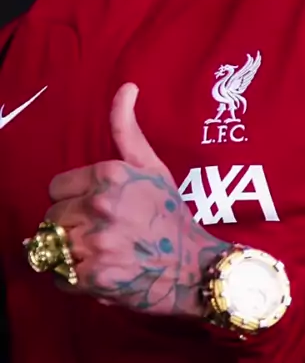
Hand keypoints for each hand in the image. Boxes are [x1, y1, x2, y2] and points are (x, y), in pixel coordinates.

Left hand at [46, 83, 226, 316]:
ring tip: (97, 250)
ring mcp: (96, 242)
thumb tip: (127, 86)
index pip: (55, 187)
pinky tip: (96, 271)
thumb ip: (127, 127)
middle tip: (98, 230)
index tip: (92, 205)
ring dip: (70, 252)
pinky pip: (60, 277)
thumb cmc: (170, 213)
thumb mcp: (150, 165)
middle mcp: (100, 205)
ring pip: (54, 246)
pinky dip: (72, 278)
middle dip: (70, 224)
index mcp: (110, 174)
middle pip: (52, 217)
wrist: (193, 266)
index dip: (72, 197)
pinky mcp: (94, 277)